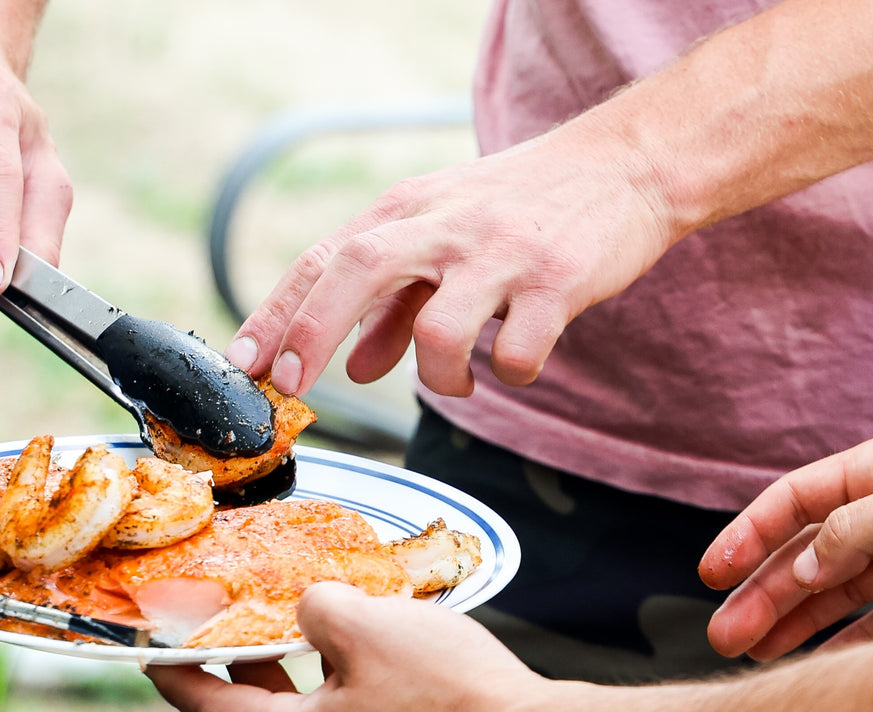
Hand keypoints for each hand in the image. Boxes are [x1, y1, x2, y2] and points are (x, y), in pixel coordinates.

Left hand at [144, 582, 548, 711]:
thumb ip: (318, 607)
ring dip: (326, 687)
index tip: (157, 660)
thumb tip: (312, 611)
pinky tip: (401, 677)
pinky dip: (370, 710)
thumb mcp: (368, 622)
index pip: (216, 710)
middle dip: (265, 670)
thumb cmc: (451, 693)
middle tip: (257, 629)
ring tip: (347, 640)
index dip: (181, 678)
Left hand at [223, 117, 680, 397]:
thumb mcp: (450, 239)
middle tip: (294, 385)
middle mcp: (447, 226)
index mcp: (410, 211)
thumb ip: (398, 306)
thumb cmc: (526, 206)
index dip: (278, 312)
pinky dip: (513, 374)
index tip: (245, 363)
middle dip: (312, 331)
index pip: (325, 257)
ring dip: (437, 376)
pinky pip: (518, 353)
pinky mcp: (558, 282)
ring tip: (457, 380)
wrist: (627, 165)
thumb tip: (357, 366)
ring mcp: (502, 254)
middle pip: (358, 269)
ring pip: (440, 330)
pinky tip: (522, 360)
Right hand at [698, 431, 872, 660]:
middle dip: (759, 595)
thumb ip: (852, 531)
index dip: (748, 534)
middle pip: (802, 554)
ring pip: (830, 591)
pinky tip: (812, 666)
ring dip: (788, 622)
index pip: (793, 500)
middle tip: (723, 637)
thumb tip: (802, 572)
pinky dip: (844, 644)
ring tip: (750, 654)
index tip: (714, 573)